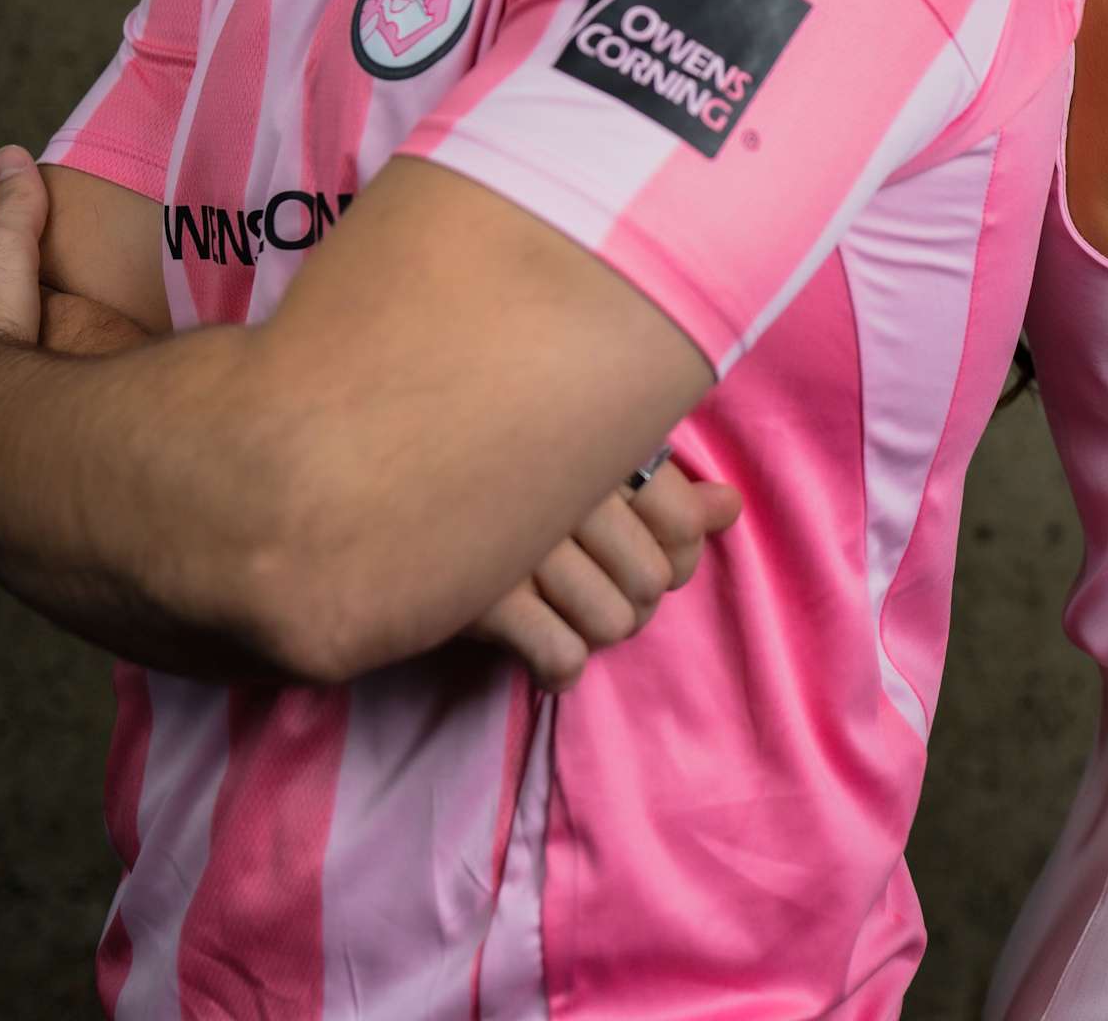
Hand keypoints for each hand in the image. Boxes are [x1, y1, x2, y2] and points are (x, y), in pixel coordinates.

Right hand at [467, 457, 740, 690]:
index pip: (683, 523)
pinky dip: (559, 668)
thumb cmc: (501, 470)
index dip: (678, 557)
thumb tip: (729, 508)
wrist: (378, 484)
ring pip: (611, 622)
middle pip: (648, 582)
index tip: (645, 555)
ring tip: (562, 610)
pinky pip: (561, 657)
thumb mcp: (587, 467)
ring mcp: (522, 537)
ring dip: (592, 631)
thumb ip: (665, 490)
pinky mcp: (481, 592)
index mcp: (596, 439)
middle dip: (630, 600)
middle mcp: (566, 483)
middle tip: (594, 585)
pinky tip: (538, 647)